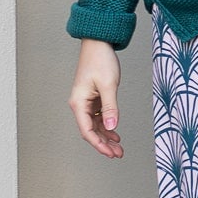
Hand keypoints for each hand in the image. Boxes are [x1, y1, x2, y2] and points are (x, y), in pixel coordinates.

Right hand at [70, 39, 122, 156]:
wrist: (98, 43)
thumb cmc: (100, 60)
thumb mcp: (108, 85)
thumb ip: (110, 107)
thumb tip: (111, 127)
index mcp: (79, 103)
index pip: (87, 130)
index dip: (99, 144)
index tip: (110, 153)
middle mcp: (80, 104)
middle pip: (90, 131)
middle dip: (104, 144)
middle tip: (118, 154)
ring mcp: (86, 102)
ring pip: (95, 125)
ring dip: (106, 137)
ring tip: (119, 147)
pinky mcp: (93, 98)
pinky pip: (98, 117)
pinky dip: (107, 126)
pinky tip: (115, 133)